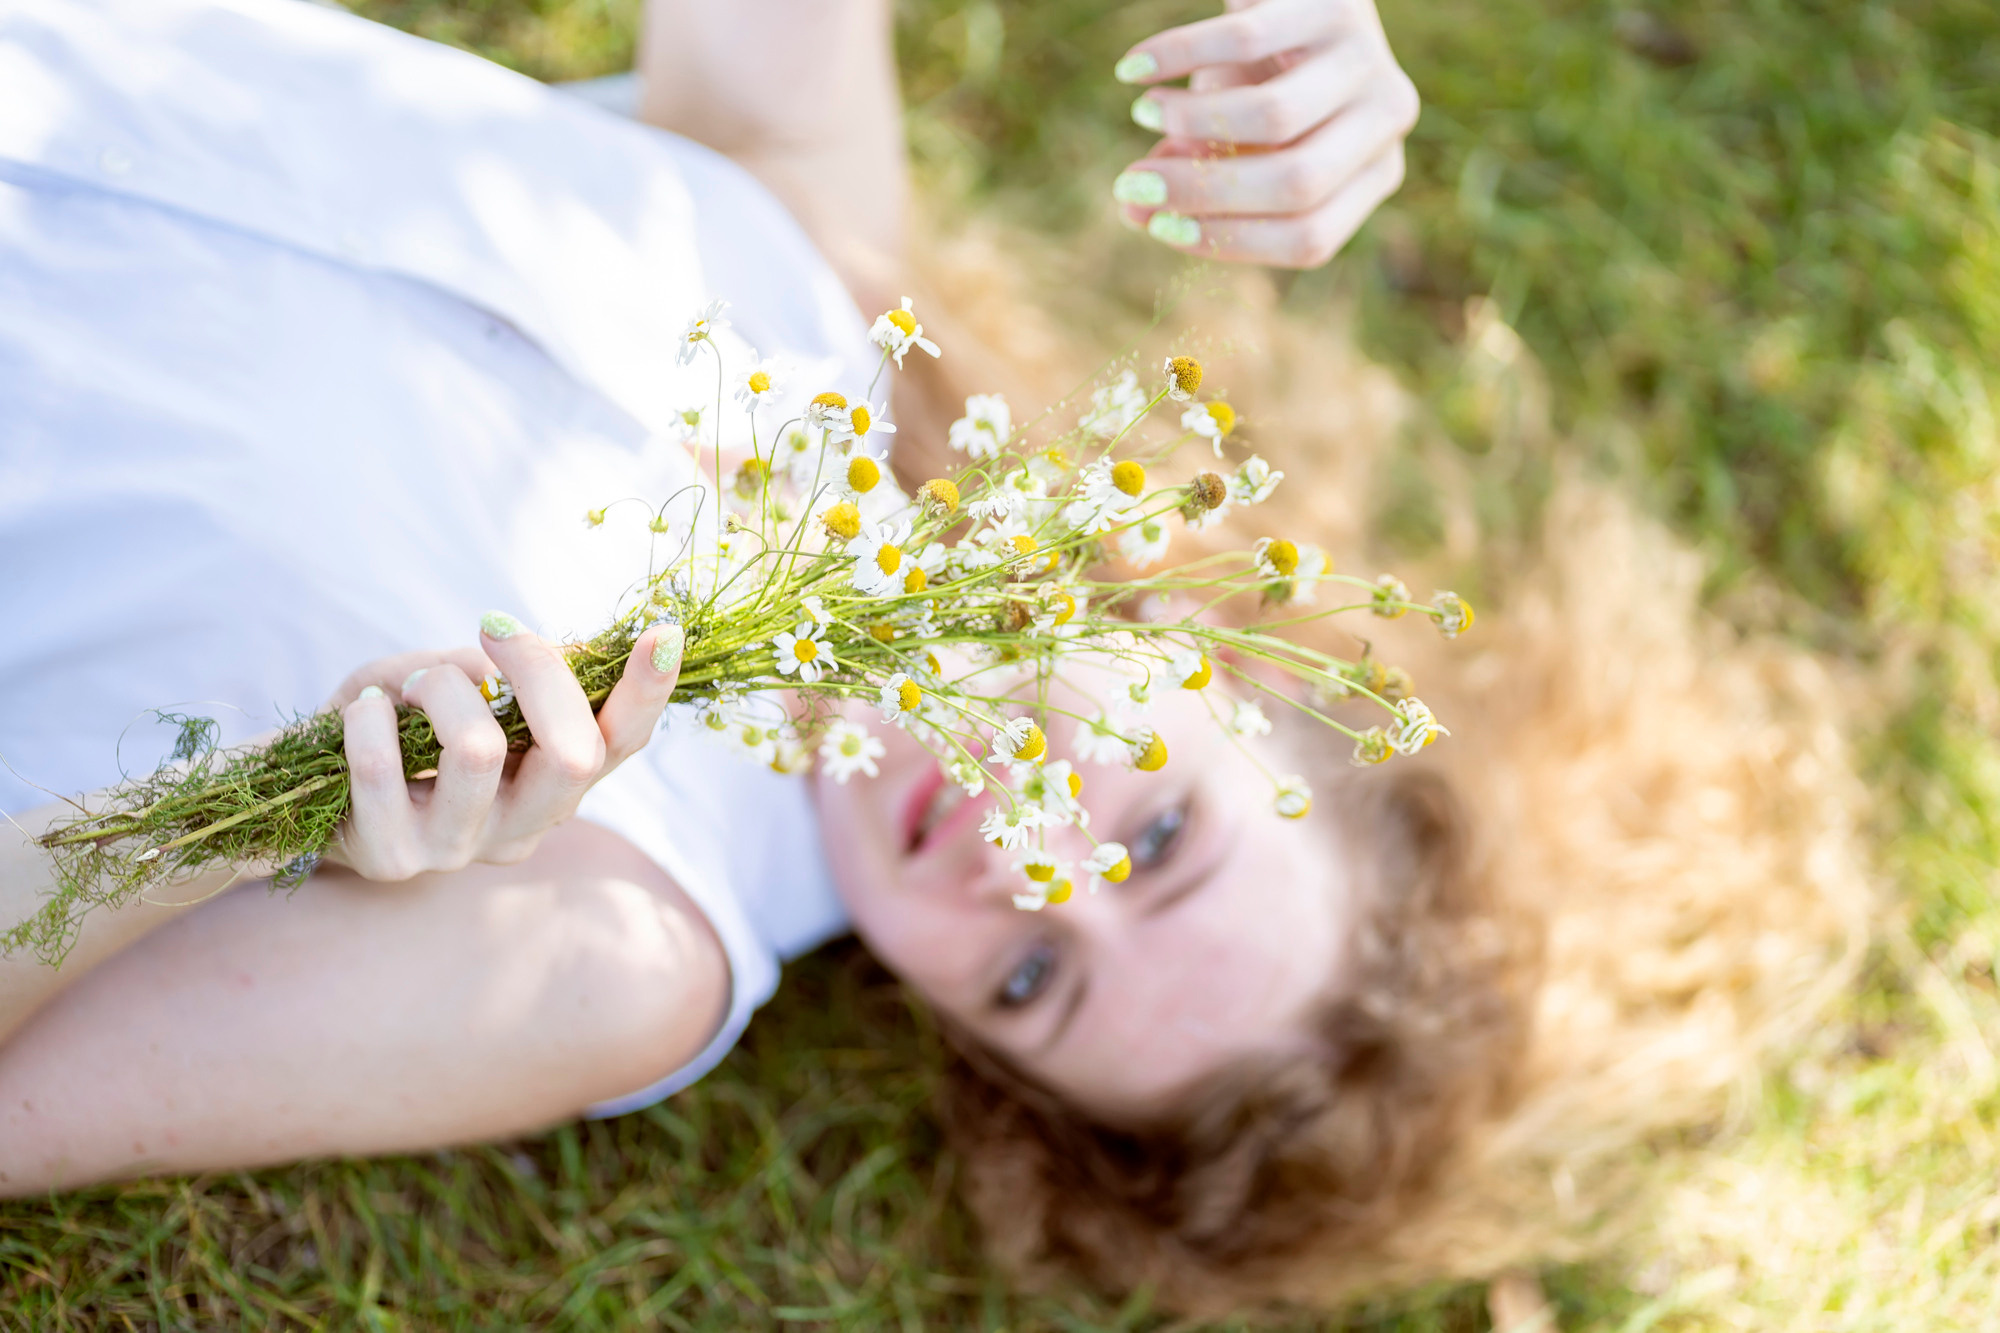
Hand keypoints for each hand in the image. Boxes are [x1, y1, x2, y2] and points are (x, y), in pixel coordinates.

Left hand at [321, 614, 685, 879]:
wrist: (297, 793)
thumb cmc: (391, 726)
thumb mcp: (449, 684)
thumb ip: (493, 673)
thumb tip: (521, 656)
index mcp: (553, 784)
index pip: (621, 743)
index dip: (648, 692)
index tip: (663, 633)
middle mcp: (522, 827)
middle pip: (573, 753)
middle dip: (538, 670)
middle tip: (492, 624)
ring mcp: (460, 851)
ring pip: (479, 753)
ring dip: (440, 688)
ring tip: (409, 684)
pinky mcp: (393, 860)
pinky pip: (385, 773)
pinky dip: (370, 717)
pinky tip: (361, 708)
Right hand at [1111, 0, 1418, 268]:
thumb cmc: (1268, 77)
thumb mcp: (1236, 138)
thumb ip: (1192, 177)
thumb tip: (1133, 210)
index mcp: (1375, 175)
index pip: (1308, 238)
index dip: (1228, 240)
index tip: (1159, 226)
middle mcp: (1388, 122)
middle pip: (1295, 185)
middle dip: (1201, 191)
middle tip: (1132, 182)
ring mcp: (1370, 61)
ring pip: (1274, 118)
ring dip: (1190, 121)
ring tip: (1142, 113)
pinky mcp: (1337, 3)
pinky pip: (1243, 41)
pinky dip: (1176, 58)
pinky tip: (1132, 70)